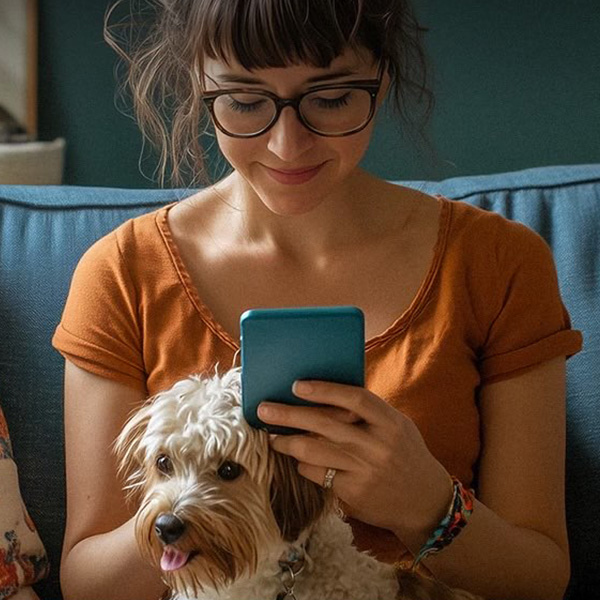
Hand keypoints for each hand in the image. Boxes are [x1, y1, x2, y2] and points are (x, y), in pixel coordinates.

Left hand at [258, 380, 452, 537]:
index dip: (323, 390)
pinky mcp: (353, 493)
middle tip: (264, 409)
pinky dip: (303, 464)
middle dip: (288, 415)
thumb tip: (325, 395)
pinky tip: (297, 458)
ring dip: (287, 442)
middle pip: (324, 424)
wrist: (424, 501)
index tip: (296, 386)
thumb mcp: (397, 426)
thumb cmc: (406, 455)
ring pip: (313, 451)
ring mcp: (364, 470)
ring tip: (273, 436)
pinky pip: (317, 474)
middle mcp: (377, 445)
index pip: (354, 398)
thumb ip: (369, 412)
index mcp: (390, 422)